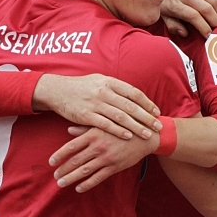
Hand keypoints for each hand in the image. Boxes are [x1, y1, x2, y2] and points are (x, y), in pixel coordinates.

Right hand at [32, 73, 160, 139]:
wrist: (57, 90)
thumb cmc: (81, 86)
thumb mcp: (99, 80)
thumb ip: (115, 87)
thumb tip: (133, 94)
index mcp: (110, 82)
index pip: (134, 93)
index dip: (147, 103)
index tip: (156, 111)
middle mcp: (104, 91)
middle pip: (131, 106)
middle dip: (146, 117)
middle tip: (158, 125)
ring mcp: (95, 103)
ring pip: (121, 116)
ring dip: (136, 126)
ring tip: (148, 134)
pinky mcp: (86, 115)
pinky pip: (106, 124)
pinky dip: (118, 131)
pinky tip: (128, 136)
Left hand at [50, 125, 156, 191]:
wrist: (145, 135)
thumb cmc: (122, 127)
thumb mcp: (104, 123)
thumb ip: (85, 128)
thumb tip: (69, 130)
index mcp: (94, 134)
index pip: (71, 146)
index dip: (60, 155)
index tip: (51, 162)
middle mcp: (98, 146)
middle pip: (76, 160)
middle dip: (63, 170)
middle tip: (55, 176)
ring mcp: (107, 158)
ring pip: (85, 170)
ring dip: (71, 178)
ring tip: (61, 183)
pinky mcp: (115, 166)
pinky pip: (98, 177)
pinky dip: (87, 184)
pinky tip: (79, 188)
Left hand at [160, 0, 216, 37]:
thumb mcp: (161, 13)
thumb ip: (172, 25)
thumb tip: (185, 33)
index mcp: (174, 4)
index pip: (194, 17)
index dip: (204, 28)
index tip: (208, 35)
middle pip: (207, 9)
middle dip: (214, 21)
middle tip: (215, 26)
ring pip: (214, 0)